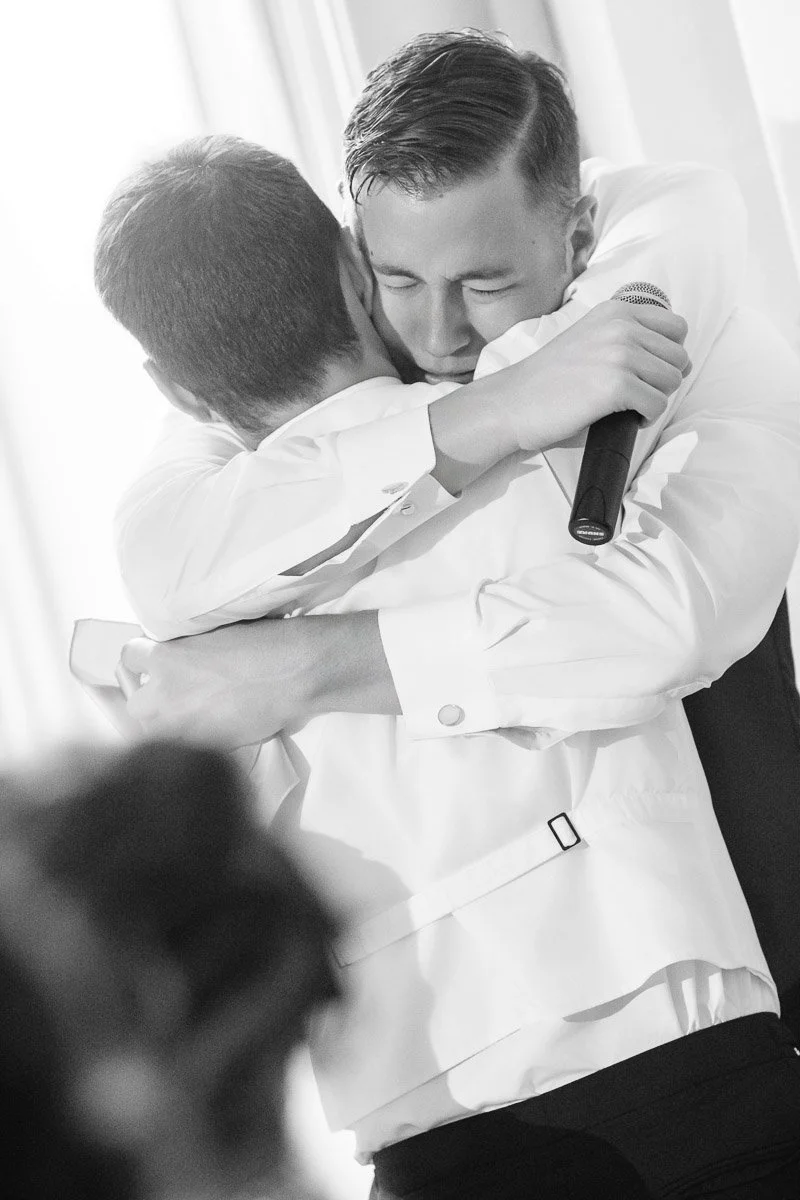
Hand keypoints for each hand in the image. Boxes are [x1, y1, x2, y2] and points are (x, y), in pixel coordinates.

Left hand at [119, 620, 306, 747]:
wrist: (292, 675)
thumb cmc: (262, 644)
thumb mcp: (212, 634)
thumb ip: (186, 649)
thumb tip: (180, 658)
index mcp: (165, 659)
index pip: (129, 657)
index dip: (143, 659)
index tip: (155, 662)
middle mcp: (165, 695)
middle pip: (134, 704)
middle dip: (150, 700)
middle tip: (173, 694)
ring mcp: (183, 726)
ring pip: (155, 732)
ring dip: (169, 724)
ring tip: (193, 716)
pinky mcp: (204, 746)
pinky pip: (186, 745)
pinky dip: (196, 738)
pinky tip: (216, 726)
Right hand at [509, 299, 690, 451]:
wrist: (513, 402)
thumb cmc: (550, 379)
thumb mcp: (590, 338)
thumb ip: (626, 337)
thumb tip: (676, 358)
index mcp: (616, 311)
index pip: (676, 327)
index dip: (668, 354)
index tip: (647, 371)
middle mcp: (621, 327)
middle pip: (678, 357)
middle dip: (662, 380)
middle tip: (635, 393)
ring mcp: (620, 354)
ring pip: (672, 381)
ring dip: (655, 398)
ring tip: (628, 405)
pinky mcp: (617, 386)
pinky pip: (657, 404)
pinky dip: (645, 417)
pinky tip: (622, 417)